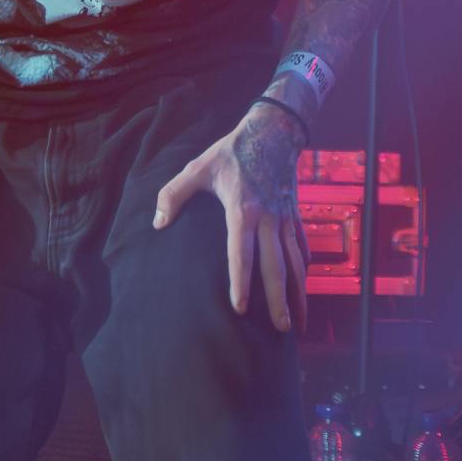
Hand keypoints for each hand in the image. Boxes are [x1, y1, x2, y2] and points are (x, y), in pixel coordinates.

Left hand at [153, 100, 309, 331]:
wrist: (273, 131)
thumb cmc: (231, 151)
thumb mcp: (198, 168)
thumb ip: (174, 194)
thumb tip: (158, 223)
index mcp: (243, 210)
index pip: (241, 253)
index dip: (240, 282)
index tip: (240, 309)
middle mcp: (269, 219)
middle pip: (276, 267)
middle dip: (279, 300)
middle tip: (281, 329)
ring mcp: (286, 218)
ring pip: (295, 262)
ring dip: (299, 293)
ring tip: (299, 322)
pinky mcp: (295, 215)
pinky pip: (302, 247)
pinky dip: (304, 269)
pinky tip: (303, 288)